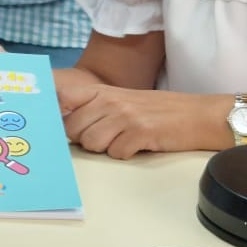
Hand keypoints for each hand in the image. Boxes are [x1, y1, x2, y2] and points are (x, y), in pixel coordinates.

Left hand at [62, 85, 212, 159]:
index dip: (51, 112)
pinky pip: (116, 153)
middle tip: (106, 138)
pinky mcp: (140, 132)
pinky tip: (139, 145)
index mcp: (103, 91)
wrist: (200, 114)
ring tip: (125, 140)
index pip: (62, 96)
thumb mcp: (123, 100)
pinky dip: (126, 154)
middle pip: (72, 129)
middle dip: (84, 140)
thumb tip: (64, 127)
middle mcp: (110, 100)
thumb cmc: (159, 111)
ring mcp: (125, 115)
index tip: (46, 122)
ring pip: (91, 143)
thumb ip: (94, 108)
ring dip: (105, 149)